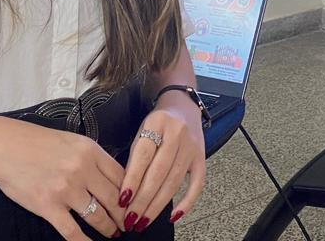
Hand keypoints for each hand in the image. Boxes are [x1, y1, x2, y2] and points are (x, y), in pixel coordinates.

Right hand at [0, 116, 128, 239]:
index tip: (135, 203)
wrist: (4, 148)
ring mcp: (66, 190)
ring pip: (98, 217)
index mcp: (90, 151)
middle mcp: (82, 170)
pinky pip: (73, 231)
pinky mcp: (48, 207)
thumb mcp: (72, 141)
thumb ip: (93, 158)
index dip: (132, 193)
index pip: (122, 176)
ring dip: (109, 229)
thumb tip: (113, 178)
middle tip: (129, 224)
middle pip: (115, 199)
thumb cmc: (36, 143)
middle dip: (125, 216)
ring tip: (113, 233)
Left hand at [119, 95, 205, 231]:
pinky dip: (187, 202)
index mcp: (157, 123)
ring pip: (174, 181)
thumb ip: (135, 157)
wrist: (183, 104)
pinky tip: (174, 216)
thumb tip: (126, 191)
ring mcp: (192, 146)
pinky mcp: (202, 157)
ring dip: (158, 205)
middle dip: (143, 199)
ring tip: (144, 221)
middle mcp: (177, 134)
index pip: (143, 156)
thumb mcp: (141, 131)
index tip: (122, 201)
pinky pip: (197, 183)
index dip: (132, 180)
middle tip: (131, 219)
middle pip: (159, 172)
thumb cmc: (158, 122)